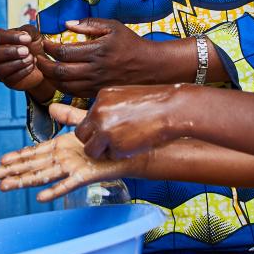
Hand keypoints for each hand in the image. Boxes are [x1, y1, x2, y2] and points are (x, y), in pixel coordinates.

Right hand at [0, 24, 55, 102]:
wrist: (41, 63)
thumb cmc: (33, 45)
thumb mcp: (33, 35)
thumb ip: (28, 31)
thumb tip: (24, 34)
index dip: (10, 37)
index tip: (27, 39)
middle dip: (8, 52)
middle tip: (26, 51)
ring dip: (15, 64)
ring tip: (30, 58)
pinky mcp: (6, 81)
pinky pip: (8, 80)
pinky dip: (22, 72)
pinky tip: (32, 66)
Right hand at [0, 106, 138, 202]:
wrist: (132, 148)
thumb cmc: (110, 137)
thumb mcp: (86, 121)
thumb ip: (69, 115)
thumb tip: (52, 105)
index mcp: (61, 148)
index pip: (34, 153)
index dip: (17, 157)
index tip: (0, 161)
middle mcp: (64, 160)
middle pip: (33, 166)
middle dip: (11, 171)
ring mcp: (73, 169)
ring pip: (44, 176)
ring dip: (24, 181)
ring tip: (5, 186)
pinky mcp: (86, 175)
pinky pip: (68, 184)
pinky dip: (54, 190)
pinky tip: (39, 197)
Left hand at [36, 18, 159, 97]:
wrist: (148, 65)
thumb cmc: (130, 43)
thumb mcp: (113, 26)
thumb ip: (89, 24)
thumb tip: (67, 24)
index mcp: (97, 50)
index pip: (64, 52)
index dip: (49, 47)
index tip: (44, 42)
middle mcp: (95, 69)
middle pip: (59, 71)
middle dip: (43, 64)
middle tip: (37, 57)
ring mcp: (96, 83)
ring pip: (63, 85)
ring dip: (49, 77)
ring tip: (44, 68)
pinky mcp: (97, 92)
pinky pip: (73, 93)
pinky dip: (60, 87)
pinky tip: (57, 79)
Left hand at [64, 84, 188, 159]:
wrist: (172, 108)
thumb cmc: (154, 102)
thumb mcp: (125, 96)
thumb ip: (109, 106)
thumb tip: (99, 118)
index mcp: (101, 98)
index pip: (87, 119)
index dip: (96, 128)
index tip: (107, 131)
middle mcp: (98, 113)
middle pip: (82, 135)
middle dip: (94, 141)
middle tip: (110, 141)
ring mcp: (106, 130)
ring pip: (91, 150)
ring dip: (103, 151)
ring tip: (122, 145)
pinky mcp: (116, 146)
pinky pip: (109, 157)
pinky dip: (119, 155)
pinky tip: (133, 146)